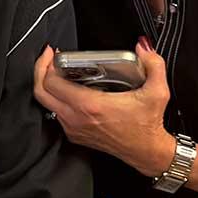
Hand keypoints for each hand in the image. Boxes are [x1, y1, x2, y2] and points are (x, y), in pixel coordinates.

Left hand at [33, 36, 175, 175]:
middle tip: (48, 58)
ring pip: (46, 104)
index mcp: (90, 106)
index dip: (47, 64)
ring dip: (47, 85)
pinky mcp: (74, 134)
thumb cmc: (147, 125)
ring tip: (57, 70)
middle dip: (40, 70)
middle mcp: (77, 118)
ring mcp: (73, 128)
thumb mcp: (157, 92)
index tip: (53, 52)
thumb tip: (143, 47)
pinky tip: (67, 88)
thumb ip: (154, 64)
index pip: (52, 83)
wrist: (145, 151)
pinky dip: (56, 98)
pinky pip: (56, 113)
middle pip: (41, 92)